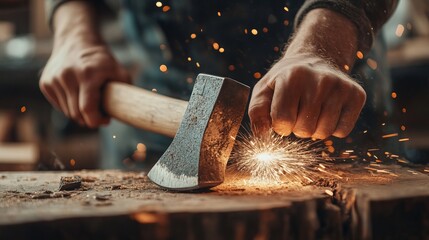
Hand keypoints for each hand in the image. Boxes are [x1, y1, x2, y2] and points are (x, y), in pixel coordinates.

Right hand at [40, 41, 129, 127]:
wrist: (77, 41)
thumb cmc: (102, 60)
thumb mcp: (118, 71)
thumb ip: (125, 91)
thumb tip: (128, 110)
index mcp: (87, 74)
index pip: (87, 109)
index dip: (97, 120)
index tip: (106, 119)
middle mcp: (67, 76)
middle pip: (77, 114)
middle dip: (90, 119)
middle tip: (100, 114)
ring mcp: (53, 79)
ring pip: (67, 112)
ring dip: (80, 114)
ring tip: (90, 103)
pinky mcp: (45, 82)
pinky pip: (59, 106)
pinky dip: (69, 107)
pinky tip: (78, 96)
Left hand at [249, 54, 365, 138]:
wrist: (314, 59)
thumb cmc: (284, 81)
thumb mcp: (264, 90)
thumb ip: (257, 112)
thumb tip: (262, 136)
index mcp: (292, 77)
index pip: (283, 121)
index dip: (279, 125)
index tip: (281, 116)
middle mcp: (320, 80)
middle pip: (304, 129)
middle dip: (297, 127)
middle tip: (298, 111)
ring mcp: (341, 86)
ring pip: (324, 132)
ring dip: (314, 130)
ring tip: (311, 111)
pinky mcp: (357, 95)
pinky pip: (342, 131)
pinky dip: (332, 129)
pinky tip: (327, 112)